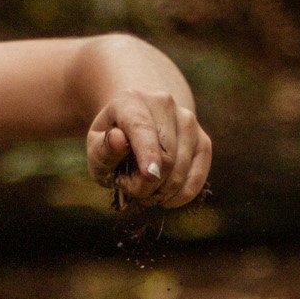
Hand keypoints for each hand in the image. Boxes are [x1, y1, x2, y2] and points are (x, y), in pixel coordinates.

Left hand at [86, 90, 212, 208]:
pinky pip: (198, 177)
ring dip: (162, 192)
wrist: (138, 123)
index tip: (150, 175)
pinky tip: (167, 198)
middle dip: (148, 184)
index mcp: (132, 100)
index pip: (142, 128)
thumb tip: (119, 139)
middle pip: (165, 155)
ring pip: (181, 169)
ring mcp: (188, 121)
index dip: (147, 152)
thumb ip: (102, 148)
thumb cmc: (112, 140)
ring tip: (146, 189)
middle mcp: (165, 104)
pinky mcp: (203, 141)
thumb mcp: (96, 146)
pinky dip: (181, 195)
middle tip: (131, 189)